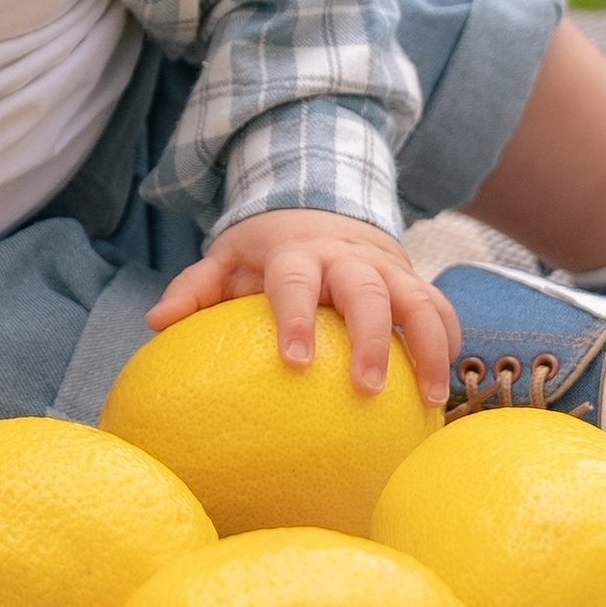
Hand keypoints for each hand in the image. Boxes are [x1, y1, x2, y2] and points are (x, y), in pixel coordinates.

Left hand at [145, 208, 463, 404]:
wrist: (327, 207)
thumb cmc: (270, 250)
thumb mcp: (228, 256)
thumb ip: (196, 287)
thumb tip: (156, 322)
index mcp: (297, 253)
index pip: (295, 281)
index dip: (297, 316)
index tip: (293, 361)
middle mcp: (348, 259)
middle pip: (366, 293)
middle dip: (371, 339)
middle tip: (365, 390)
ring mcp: (388, 269)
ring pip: (418, 301)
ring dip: (427, 348)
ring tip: (426, 399)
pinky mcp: (415, 282)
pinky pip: (441, 309)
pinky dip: (448, 343)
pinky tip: (442, 388)